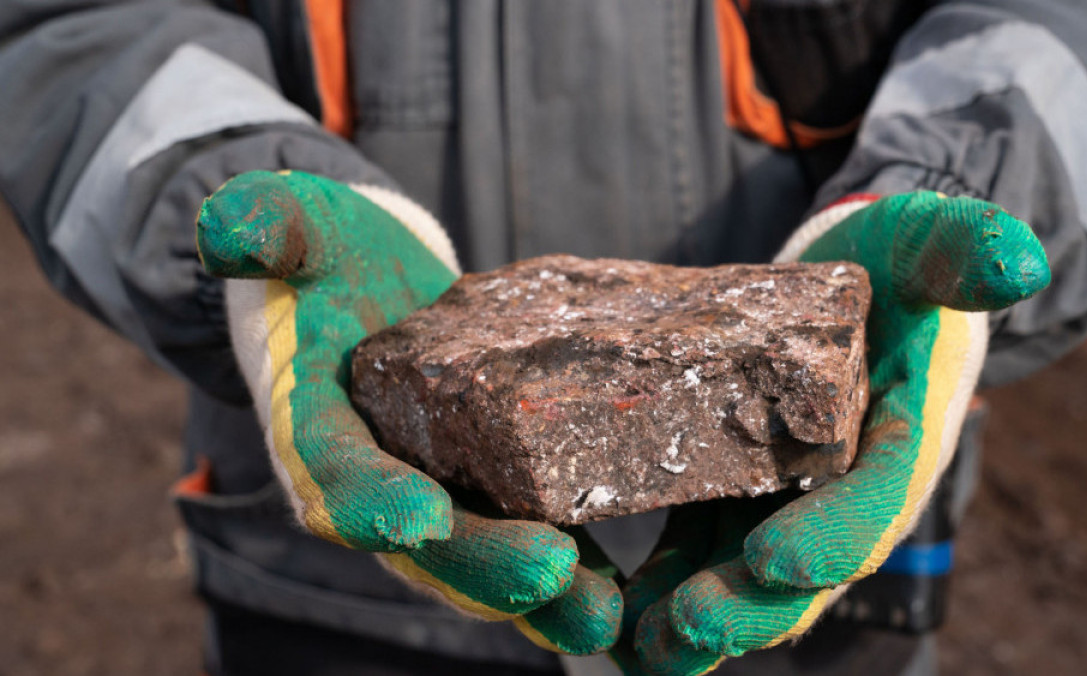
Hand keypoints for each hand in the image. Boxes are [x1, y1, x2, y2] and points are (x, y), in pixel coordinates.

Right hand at [196, 170, 620, 654]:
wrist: (364, 283)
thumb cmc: (327, 258)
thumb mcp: (296, 229)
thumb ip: (264, 227)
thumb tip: (228, 227)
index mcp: (314, 431)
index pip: (331, 475)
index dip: (367, 500)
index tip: (416, 517)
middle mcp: (375, 482)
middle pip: (422, 541)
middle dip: (480, 563)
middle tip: (549, 574)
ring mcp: (436, 494)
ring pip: (480, 559)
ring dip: (536, 595)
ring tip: (599, 616)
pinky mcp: (490, 489)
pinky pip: (527, 537)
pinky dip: (572, 572)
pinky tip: (624, 597)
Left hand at [618, 192, 1050, 673]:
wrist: (859, 281)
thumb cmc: (895, 264)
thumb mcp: (931, 243)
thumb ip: (968, 250)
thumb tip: (1019, 264)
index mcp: (904, 443)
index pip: (877, 502)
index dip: (833, 534)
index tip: (774, 558)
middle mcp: (849, 491)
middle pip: (807, 564)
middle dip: (752, 602)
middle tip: (692, 626)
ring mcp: (789, 499)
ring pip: (745, 575)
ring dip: (699, 615)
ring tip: (640, 647)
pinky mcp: (736, 490)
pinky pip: (700, 547)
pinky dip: (665, 580)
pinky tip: (617, 615)